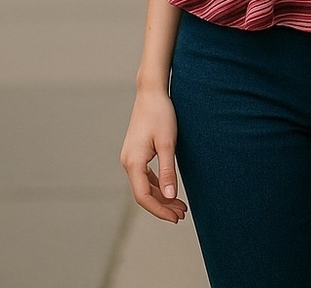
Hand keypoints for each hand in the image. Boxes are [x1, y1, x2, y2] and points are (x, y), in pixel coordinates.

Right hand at [120, 88, 187, 222]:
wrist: (151, 92)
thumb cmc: (161, 114)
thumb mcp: (167, 143)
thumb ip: (167, 171)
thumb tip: (170, 195)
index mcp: (133, 162)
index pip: (144, 197)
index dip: (160, 210)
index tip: (176, 218)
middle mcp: (128, 162)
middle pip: (144, 193)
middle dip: (163, 205)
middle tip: (182, 214)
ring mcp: (130, 157)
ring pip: (144, 185)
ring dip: (161, 196)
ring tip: (180, 205)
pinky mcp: (136, 152)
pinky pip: (144, 176)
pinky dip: (157, 184)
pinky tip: (169, 188)